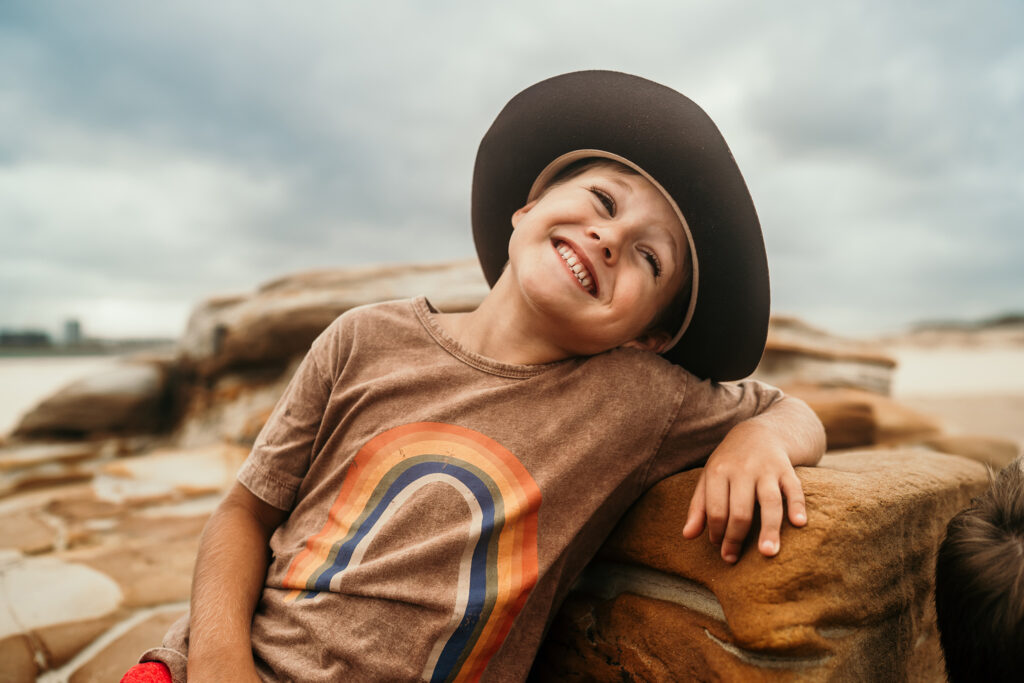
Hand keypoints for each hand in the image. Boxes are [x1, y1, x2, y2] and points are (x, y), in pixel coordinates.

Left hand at [681, 425, 807, 562]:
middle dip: (736, 537)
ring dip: (769, 529)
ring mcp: (767, 469)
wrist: (760, 433)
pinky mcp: (787, 469)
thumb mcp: (709, 478)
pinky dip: (797, 505)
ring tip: (768, 553)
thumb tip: (687, 536)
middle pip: (740, 510)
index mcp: (719, 471)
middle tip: (732, 559)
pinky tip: (799, 523)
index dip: (716, 532)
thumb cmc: (730, 463)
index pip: (715, 509)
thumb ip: (699, 507)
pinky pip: (794, 489)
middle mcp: (742, 470)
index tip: (720, 548)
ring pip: (769, 502)